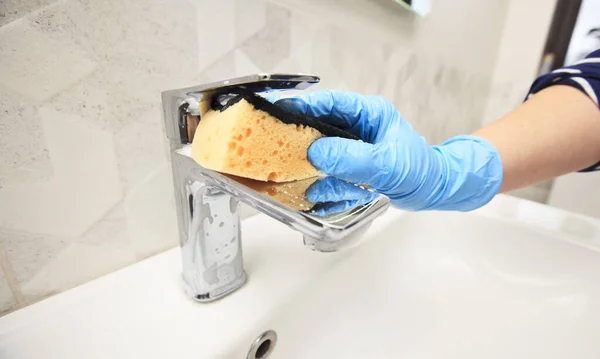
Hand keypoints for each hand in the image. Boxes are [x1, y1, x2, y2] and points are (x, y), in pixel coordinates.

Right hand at [274, 90, 502, 210]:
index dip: (301, 106)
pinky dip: (328, 188)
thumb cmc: (419, 169)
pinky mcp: (348, 167)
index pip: (329, 103)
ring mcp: (351, 148)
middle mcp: (356, 128)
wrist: (433, 191)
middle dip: (304, 146)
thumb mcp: (386, 164)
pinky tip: (334, 198)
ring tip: (339, 189)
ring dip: (321, 176)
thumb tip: (315, 153)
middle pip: (317, 129)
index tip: (276, 112)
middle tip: (286, 159)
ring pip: (320, 157)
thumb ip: (351, 159)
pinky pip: (328, 175)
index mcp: (368, 114)